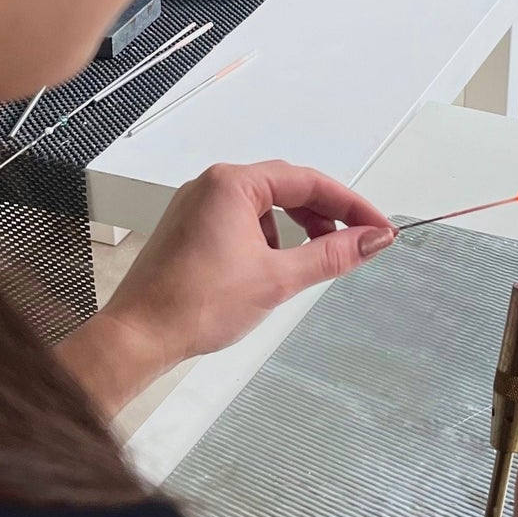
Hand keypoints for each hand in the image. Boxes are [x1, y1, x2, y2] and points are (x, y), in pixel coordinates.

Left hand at [60, 161, 394, 415]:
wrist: (141, 335)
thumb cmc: (193, 304)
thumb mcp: (278, 278)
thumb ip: (331, 255)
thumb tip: (370, 240)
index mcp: (232, 184)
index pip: (308, 182)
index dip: (350, 205)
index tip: (376, 227)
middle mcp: (212, 185)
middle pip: (287, 188)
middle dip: (325, 215)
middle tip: (356, 241)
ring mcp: (198, 206)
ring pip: (265, 205)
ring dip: (296, 228)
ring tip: (312, 259)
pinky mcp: (191, 228)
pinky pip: (242, 220)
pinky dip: (268, 237)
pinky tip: (274, 267)